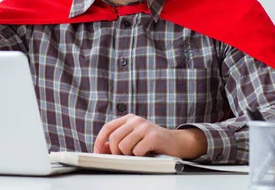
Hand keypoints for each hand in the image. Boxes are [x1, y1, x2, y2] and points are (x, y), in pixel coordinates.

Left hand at [93, 114, 207, 158]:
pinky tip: (148, 153)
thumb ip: (118, 141)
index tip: (97, 153)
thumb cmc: (153, 142)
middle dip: (116, 152)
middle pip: (114, 138)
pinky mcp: (153, 136)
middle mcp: (136, 120)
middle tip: (124, 156)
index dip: (99, 141)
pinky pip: (137, 151)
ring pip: (123, 146)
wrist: (177, 142)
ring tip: (138, 153)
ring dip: (129, 155)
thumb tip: (101, 149)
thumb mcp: (133, 138)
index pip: (108, 127)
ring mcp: (145, 127)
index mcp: (129, 118)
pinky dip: (140, 156)